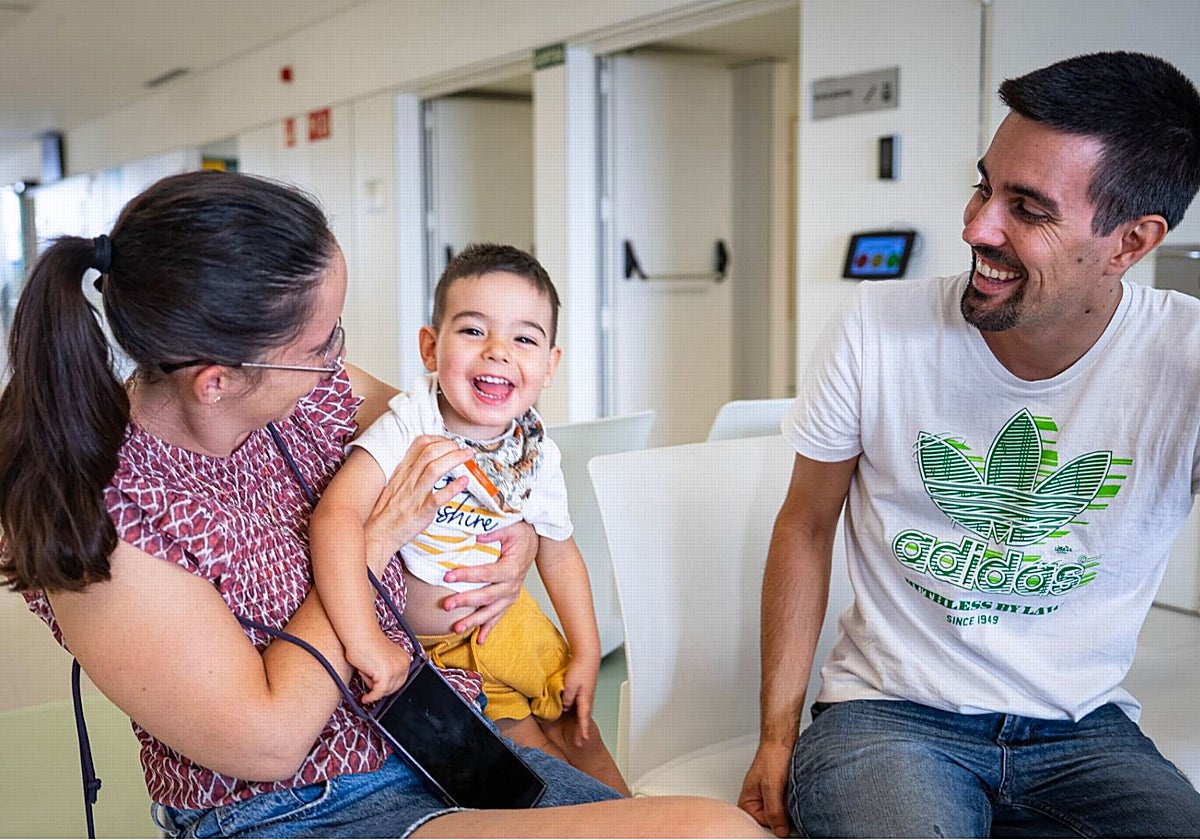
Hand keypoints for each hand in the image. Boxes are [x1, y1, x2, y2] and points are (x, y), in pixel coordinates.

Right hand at [347, 631, 412, 703]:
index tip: (379, 690)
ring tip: (364, 673)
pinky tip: (365, 698)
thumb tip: (384, 687)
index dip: (388, 687)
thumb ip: (387, 669)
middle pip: (393, 688)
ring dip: (372, 687)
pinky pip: (378, 693)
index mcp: (404, 659)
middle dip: (380, 688)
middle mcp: (403, 664)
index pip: (400, 681)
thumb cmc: (366, 643)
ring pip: (384, 691)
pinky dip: (371, 697)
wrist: (359, 634)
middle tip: (369, 684)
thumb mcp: (383, 658)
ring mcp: (395, 669)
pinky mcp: (386, 675)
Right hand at [363, 435, 469, 573]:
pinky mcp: (421, 511)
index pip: (420, 444)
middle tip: (464, 449)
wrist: (378, 533)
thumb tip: (430, 460)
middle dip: (450, 446)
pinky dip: (453, 487)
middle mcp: (408, 479)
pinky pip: (438, 497)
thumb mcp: (396, 483)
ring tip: (468, 457)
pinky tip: (464, 482)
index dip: (439, 439)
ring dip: (455, 460)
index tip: (450, 442)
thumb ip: (412, 470)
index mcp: (402, 470)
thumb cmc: (388, 510)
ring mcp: (414, 495)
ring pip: (435, 469)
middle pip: (430, 453)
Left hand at [440, 520, 537, 640]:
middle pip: (486, 596)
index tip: (448, 576)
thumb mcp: (509, 527)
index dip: (467, 575)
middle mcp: (512, 585)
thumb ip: (493, 532)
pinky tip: (479, 640)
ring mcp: (511, 594)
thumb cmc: (520, 534)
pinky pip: (498, 616)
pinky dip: (488, 628)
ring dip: (474, 621)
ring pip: (491, 612)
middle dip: (465, 601)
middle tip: (447, 605)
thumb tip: (476, 536)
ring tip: (457, 628)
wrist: (534, 542)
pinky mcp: (509, 599)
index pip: (486, 573)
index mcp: (511, 568)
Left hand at [561, 656, 597, 746]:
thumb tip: (564, 708)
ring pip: (582, 711)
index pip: (584, 718)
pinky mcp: (584, 689)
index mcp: (586, 699)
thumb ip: (567, 699)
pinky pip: (579, 704)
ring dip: (580, 723)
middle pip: (584, 718)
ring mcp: (586, 694)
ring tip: (578, 733)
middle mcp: (588, 698)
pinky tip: (572, 713)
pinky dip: (577, 712)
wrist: (587, 655)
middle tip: (580, 743)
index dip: (583, 730)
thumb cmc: (581, 668)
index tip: (584, 740)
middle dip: (582, 731)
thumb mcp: (570, 685)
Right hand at [737, 740, 794, 836]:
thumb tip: (780, 831)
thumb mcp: (771, 787)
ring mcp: (769, 798)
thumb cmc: (772, 757)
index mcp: (747, 802)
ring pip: (782, 813)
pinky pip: (788, 805)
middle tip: (786, 798)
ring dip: (789, 806)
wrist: (782, 741)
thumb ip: (774, 811)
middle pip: (773, 820)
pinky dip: (793, 800)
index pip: (763, 825)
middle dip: (783, 813)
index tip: (785, 816)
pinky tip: (793, 791)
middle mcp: (757, 801)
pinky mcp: (780, 794)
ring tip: (789, 791)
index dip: (776, 821)